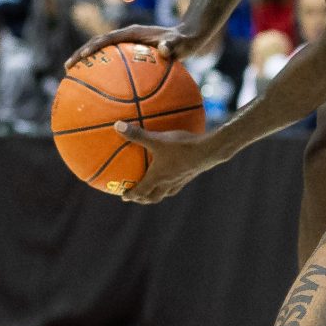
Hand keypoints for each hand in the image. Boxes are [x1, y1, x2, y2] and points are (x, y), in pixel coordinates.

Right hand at [65, 24, 200, 73]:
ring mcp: (128, 44)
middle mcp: (127, 37)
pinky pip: (115, 63)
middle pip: (97, 44)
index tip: (80, 58)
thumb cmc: (186, 40)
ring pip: (103, 53)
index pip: (106, 39)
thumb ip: (173, 45)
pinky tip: (102, 90)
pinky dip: (105, 72)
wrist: (190, 35)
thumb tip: (165, 49)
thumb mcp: (181, 43)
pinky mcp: (132, 53)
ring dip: (88, 62)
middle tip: (67, 68)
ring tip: (75, 78)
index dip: (92, 47)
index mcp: (132, 32)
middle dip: (81, 54)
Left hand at [110, 123, 226, 203]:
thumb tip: (117, 126)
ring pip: (166, 193)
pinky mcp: (190, 176)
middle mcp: (168, 183)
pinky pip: (177, 185)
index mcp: (157, 177)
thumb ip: (137, 134)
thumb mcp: (157, 139)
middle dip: (143, 199)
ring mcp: (180, 181)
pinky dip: (170, 186)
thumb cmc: (181, 146)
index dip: (131, 195)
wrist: (209, 151)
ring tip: (153, 191)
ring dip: (157, 195)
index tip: (124, 197)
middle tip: (136, 197)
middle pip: (153, 197)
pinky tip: (173, 177)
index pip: (141, 191)